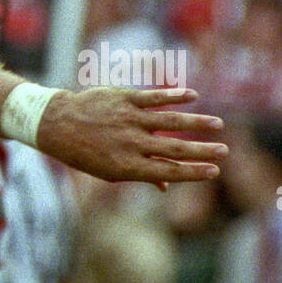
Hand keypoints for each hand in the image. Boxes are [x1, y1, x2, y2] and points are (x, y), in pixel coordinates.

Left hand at [36, 87, 225, 187]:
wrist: (57, 124)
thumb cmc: (84, 152)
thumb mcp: (107, 171)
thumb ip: (139, 175)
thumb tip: (166, 186)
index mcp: (127, 166)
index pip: (168, 171)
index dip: (193, 172)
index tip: (214, 172)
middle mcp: (131, 143)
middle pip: (174, 149)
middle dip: (202, 151)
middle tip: (224, 151)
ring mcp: (129, 120)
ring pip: (170, 121)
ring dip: (196, 122)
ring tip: (217, 125)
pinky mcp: (125, 99)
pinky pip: (154, 98)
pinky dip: (175, 96)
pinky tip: (193, 96)